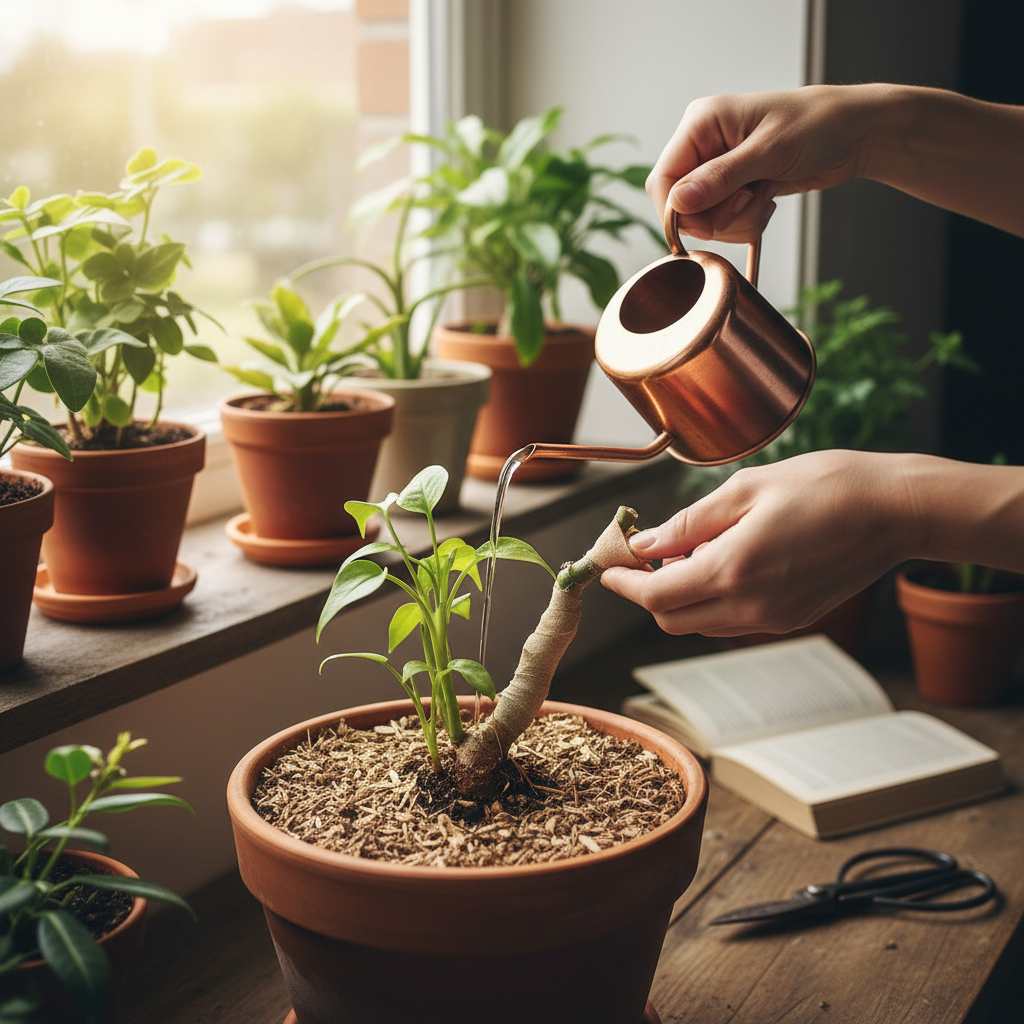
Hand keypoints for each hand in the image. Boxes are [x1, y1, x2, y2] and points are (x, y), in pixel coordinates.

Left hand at [602, 450, 915, 635]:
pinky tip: (721, 560)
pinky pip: (731, 620)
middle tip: (643, 554)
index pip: (654, 595)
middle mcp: (750, 606)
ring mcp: (773, 618)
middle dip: (646, 592)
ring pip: (700, 623)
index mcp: (733, 570)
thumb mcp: (744, 489)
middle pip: (671, 619)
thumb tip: (644, 544)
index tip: (608, 565)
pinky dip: (711, 599)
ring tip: (686, 549)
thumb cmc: (824, 486)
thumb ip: (687, 523)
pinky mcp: (791, 618)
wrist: (895, 510)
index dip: (623, 583)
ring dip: (678, 596)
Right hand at [649, 84, 1023, 240]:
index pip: (663, 178)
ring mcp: (717, 167)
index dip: (677, 211)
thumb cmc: (818, 125)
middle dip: (715, 216)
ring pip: (702, 218)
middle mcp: (703, 145)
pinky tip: (766, 200)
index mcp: (701, 123)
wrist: (855, 134)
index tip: (704, 227)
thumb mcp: (768, 152)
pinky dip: (744, 222)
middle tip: (747, 202)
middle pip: (681, 204)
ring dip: (735, 221)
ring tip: (764, 197)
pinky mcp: (733, 186)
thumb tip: (678, 203)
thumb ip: (719, 179)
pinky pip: (723, 221)